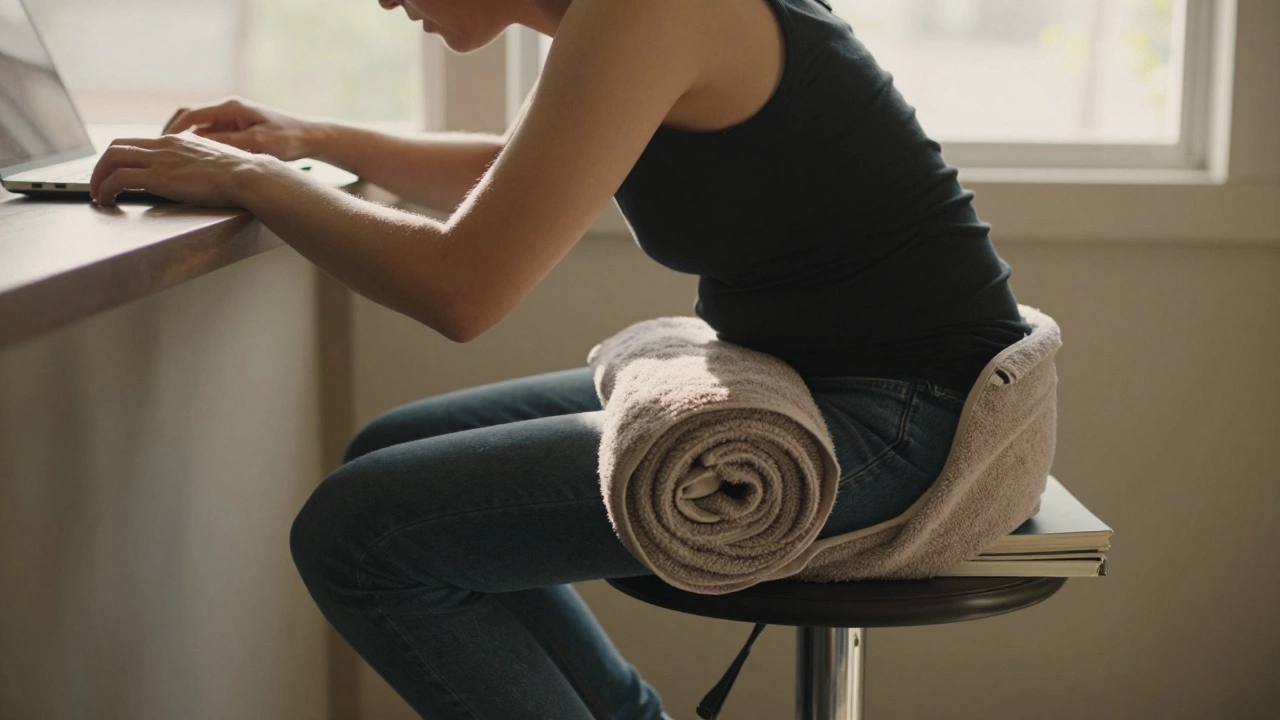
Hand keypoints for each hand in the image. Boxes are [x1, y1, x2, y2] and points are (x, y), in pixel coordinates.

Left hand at [89, 132, 277, 207]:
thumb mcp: (215, 160)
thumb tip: (197, 175)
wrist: (247, 176)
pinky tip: (107, 201)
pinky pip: (119, 179)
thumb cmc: (241, 174)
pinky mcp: (158, 177)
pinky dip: (106, 189)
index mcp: (177, 140)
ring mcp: (160, 159)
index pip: (138, 143)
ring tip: (99, 196)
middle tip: (100, 185)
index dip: (122, 158)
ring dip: (98, 178)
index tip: (118, 174)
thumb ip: (199, 163)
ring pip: (111, 159)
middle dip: (102, 167)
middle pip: (117, 146)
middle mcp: (164, 145)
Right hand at [163, 96, 315, 160]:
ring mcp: (232, 120)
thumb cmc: (287, 139)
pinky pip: (212, 137)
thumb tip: (199, 147)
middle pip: (190, 119)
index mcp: (230, 108)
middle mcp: (228, 110)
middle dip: (174, 134)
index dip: (173, 130)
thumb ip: (229, 144)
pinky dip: (202, 147)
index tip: (160, 145)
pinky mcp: (237, 130)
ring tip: (175, 160)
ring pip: (200, 129)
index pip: (191, 115)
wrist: (309, 138)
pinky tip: (196, 163)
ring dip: (187, 142)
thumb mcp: (257, 143)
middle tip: (161, 153)